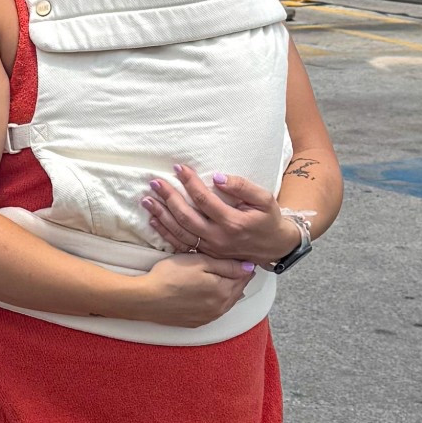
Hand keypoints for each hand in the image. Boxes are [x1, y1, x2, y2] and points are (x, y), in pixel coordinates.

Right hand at [139, 254, 255, 327]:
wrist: (146, 298)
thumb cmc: (170, 276)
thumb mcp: (199, 262)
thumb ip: (226, 265)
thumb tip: (249, 267)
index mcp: (223, 291)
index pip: (243, 277)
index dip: (244, 266)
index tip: (242, 257)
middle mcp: (220, 308)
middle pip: (237, 291)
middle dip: (239, 279)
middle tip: (237, 266)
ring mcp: (208, 317)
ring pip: (227, 303)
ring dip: (229, 292)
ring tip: (225, 279)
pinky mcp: (196, 323)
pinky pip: (214, 312)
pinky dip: (217, 302)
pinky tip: (210, 295)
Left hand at [142, 166, 293, 266]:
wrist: (274, 247)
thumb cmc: (268, 219)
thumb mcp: (264, 199)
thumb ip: (242, 187)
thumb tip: (217, 177)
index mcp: (232, 222)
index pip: (204, 199)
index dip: (189, 182)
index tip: (178, 168)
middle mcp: (218, 238)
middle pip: (186, 216)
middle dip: (168, 198)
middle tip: (154, 183)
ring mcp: (210, 249)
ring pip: (179, 232)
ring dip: (161, 215)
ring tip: (147, 200)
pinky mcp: (206, 255)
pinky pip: (181, 245)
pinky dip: (165, 233)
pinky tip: (154, 221)